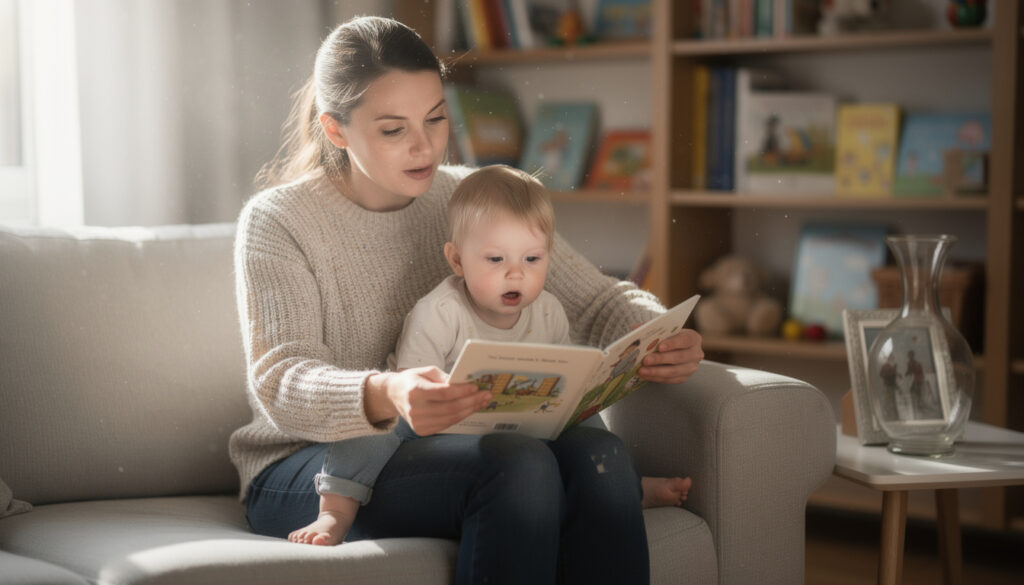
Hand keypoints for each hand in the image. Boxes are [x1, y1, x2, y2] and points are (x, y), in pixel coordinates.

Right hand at [368, 367, 491, 435]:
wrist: (394, 395)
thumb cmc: (413, 380)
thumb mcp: (426, 372)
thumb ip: (444, 377)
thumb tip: (464, 383)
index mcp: (414, 391)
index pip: (443, 393)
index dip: (462, 391)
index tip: (476, 387)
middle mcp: (415, 409)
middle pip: (450, 408)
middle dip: (471, 401)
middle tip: (486, 395)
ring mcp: (417, 423)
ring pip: (450, 418)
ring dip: (469, 410)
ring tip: (482, 402)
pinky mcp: (421, 431)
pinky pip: (446, 425)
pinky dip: (460, 417)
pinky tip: (470, 409)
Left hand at [637, 328, 702, 384]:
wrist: (677, 349)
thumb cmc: (670, 338)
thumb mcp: (665, 330)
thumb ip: (653, 328)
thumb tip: (636, 328)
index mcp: (693, 338)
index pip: (684, 340)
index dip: (672, 344)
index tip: (659, 347)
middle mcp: (696, 353)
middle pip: (679, 357)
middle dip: (660, 359)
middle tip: (645, 360)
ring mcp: (692, 367)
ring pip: (674, 371)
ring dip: (656, 371)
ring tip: (642, 370)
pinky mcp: (684, 378)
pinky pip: (670, 380)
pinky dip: (656, 378)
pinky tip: (646, 375)